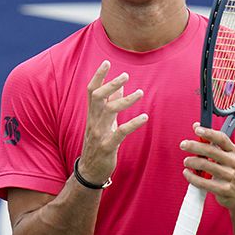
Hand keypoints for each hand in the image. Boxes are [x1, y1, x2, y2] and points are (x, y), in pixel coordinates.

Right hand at [78, 60, 147, 184]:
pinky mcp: (107, 146)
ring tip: (140, 93)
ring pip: (109, 111)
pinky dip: (133, 124)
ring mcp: (99, 134)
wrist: (90, 171)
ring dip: (125, 100)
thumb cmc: (98, 143)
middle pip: (98, 97)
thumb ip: (111, 104)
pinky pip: (120, 132)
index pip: (91, 91)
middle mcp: (93, 121)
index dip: (98, 76)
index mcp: (92, 114)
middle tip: (126, 75)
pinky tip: (144, 117)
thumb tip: (121, 87)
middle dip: (111, 84)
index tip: (106, 63)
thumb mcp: (104, 122)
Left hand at [180, 123, 234, 211]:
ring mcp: (229, 177)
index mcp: (233, 152)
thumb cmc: (232, 173)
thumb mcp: (227, 157)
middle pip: (211, 151)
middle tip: (183, 145)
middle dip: (194, 146)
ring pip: (206, 165)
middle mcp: (233, 163)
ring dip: (192, 162)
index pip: (221, 138)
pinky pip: (203, 182)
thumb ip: (212, 143)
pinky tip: (187, 173)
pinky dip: (192, 177)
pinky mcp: (223, 189)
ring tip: (186, 161)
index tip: (196, 129)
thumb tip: (196, 125)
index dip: (209, 132)